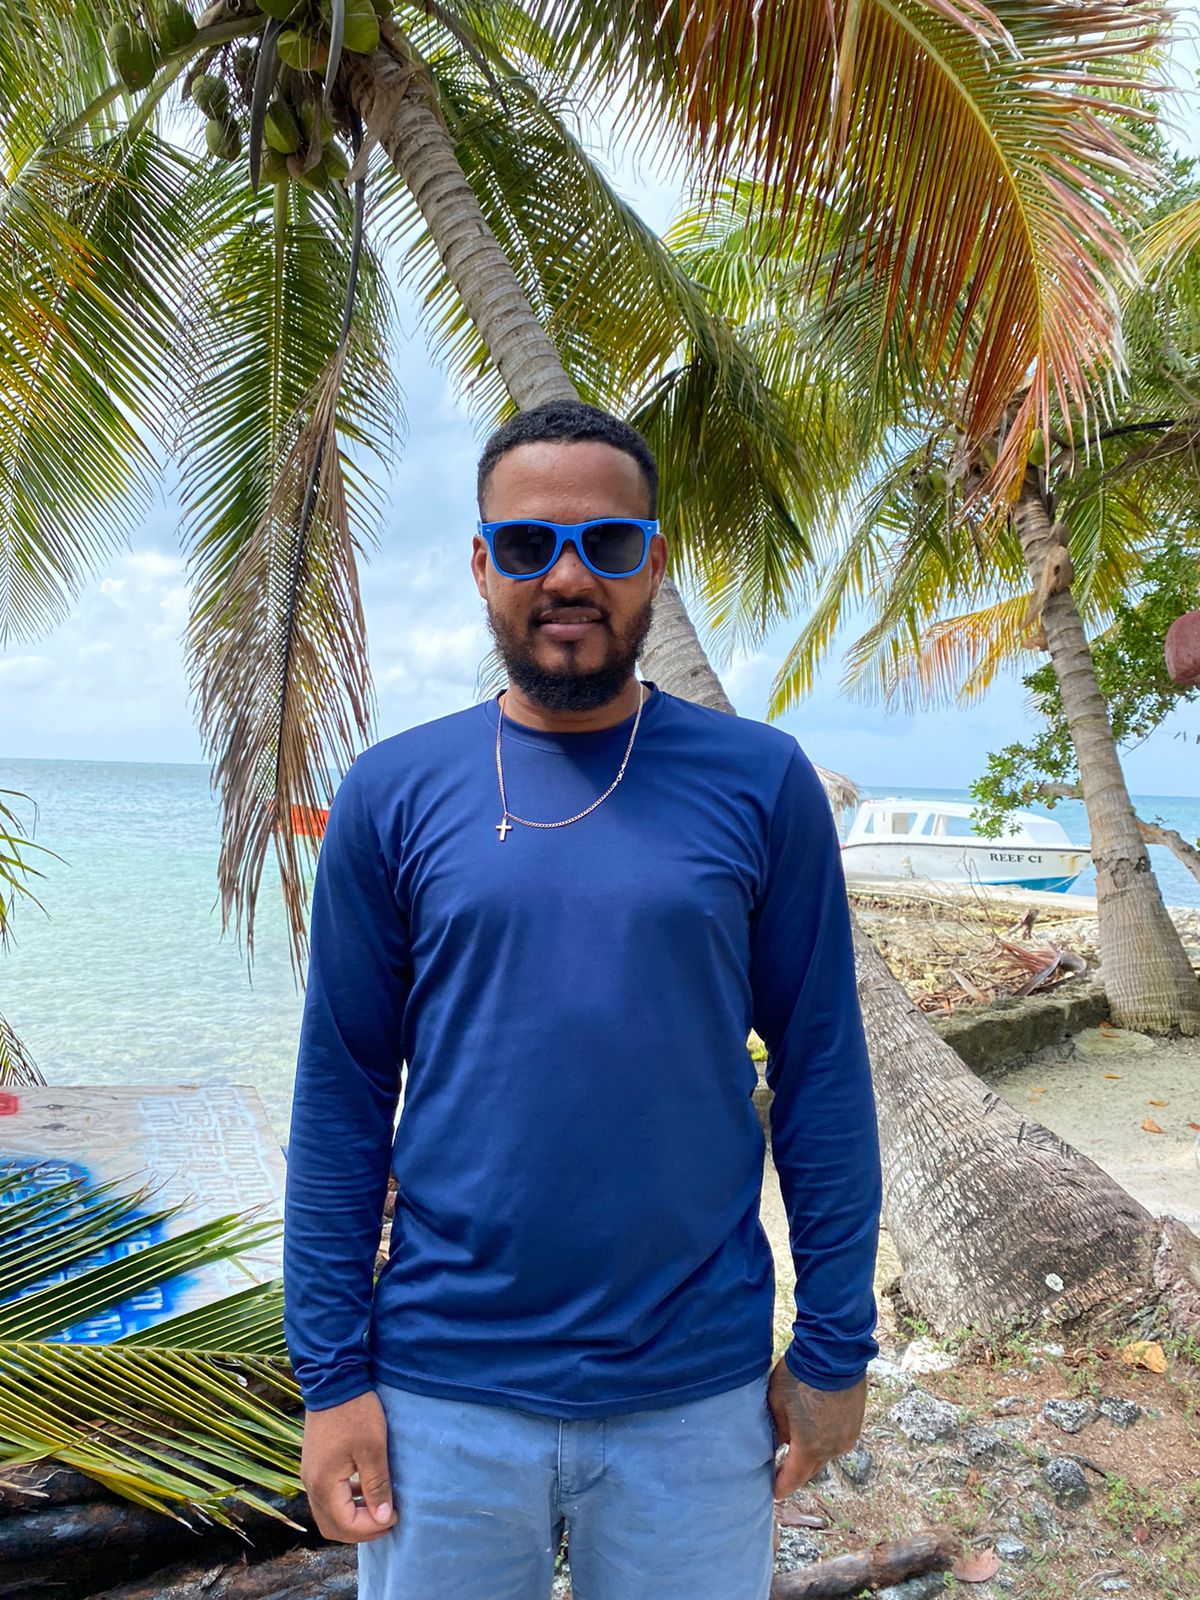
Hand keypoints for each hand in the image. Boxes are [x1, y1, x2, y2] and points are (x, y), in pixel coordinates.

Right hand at [301, 1391, 398, 1542]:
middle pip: (332, 1526)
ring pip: (328, 1513)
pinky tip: (365, 1490)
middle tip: (387, 1519)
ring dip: (352, 1517)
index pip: (345, 1525)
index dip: (371, 1528)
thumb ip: (377, 1486)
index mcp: (323, 1484)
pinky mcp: (314, 1464)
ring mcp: (310, 1474)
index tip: (395, 1516)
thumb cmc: (356, 1412)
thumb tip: (384, 1518)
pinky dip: (345, 1502)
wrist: (333, 1379)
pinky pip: (327, 1496)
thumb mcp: (373, 1449)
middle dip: (360, 1530)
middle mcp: (310, 1484)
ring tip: (379, 1507)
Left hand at [767, 1358, 866, 1498]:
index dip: (781, 1486)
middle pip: (811, 1470)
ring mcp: (847, 1436)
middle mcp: (832, 1448)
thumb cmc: (799, 1375)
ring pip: (826, 1455)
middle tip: (782, 1471)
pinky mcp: (855, 1423)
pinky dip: (826, 1440)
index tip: (773, 1492)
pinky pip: (837, 1440)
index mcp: (809, 1447)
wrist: (833, 1353)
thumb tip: (781, 1442)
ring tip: (798, 1446)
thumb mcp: (776, 1402)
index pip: (793, 1478)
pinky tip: (816, 1429)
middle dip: (797, 1472)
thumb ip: (778, 1428)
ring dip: (812, 1454)